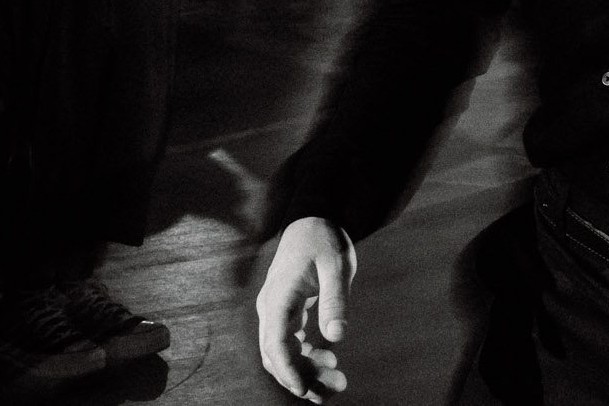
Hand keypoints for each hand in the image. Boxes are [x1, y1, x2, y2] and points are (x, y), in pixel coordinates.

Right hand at [257, 217, 355, 401]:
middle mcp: (271, 308)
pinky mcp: (287, 312)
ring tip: (337, 382)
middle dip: (301, 377)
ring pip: (284, 353)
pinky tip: (330, 361)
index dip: (288, 371)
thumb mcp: (337, 265)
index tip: (304, 389)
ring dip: (306, 370)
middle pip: (277, 355)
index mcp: (278, 298)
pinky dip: (307, 357)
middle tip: (332, 390)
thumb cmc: (324, 240)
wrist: (314, 219)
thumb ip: (335, 300)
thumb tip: (337, 336)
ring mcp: (277, 311)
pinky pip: (292, 343)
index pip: (275, 344)